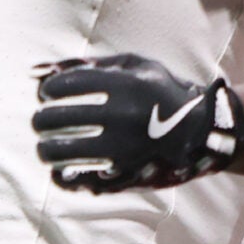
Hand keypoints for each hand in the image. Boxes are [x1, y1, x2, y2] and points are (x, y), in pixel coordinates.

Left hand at [31, 54, 243, 191]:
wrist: (202, 132)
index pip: (64, 85)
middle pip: (55, 118)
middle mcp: (120, 116)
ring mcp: (121, 149)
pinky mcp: (124, 175)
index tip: (47, 94)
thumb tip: (42, 69)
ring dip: (46, 149)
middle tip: (42, 121)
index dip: (48, 90)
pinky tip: (60, 170)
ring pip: (60, 152)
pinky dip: (62, 177)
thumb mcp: (136, 66)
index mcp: (123, 85)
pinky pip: (77, 179)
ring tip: (46, 146)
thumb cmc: (162, 91)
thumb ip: (90, 64)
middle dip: (41, 120)